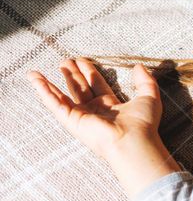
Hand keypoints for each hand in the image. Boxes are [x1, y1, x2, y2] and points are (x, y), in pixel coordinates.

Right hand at [26, 58, 162, 159]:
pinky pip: (54, 103)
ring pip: (64, 96)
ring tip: (47, 68)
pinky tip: (34, 79)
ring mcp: (82, 116)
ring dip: (54, 82)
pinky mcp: (71, 120)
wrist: (133, 140)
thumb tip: (139, 66)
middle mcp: (95, 111)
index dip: (90, 72)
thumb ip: (145, 81)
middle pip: (80, 88)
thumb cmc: (143, 122)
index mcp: (112, 106)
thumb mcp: (149, 96)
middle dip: (73, 75)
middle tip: (66, 61)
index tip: (83, 60)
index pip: (98, 85)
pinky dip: (43, 91)